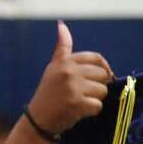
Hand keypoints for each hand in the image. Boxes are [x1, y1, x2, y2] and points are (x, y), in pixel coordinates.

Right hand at [24, 21, 112, 135]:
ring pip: (102, 90)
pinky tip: (79, 111)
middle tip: (85, 93)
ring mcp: (73, 87)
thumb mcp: (53, 68)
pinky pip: (98, 105)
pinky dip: (91, 111)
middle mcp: (69, 71)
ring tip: (80, 102)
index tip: (102, 77)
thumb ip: (62, 48)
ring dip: (95, 99)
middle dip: (99, 85)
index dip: (104, 68)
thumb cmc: (48, 93)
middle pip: (102, 74)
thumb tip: (62, 24)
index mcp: (65, 61)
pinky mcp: (77, 104)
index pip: (96, 58)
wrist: (38, 119)